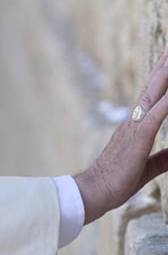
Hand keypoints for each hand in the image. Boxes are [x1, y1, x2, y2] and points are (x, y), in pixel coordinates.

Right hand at [75, 50, 167, 223]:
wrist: (95, 191)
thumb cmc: (117, 181)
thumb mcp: (148, 167)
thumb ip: (165, 158)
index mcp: (137, 124)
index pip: (154, 93)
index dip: (164, 74)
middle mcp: (135, 119)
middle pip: (156, 84)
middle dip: (167, 63)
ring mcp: (135, 125)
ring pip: (156, 92)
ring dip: (167, 73)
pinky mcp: (139, 136)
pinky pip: (157, 113)